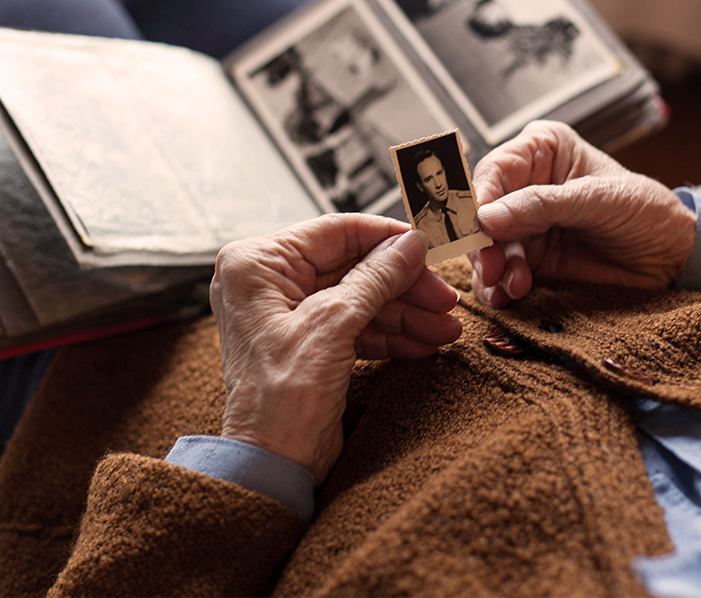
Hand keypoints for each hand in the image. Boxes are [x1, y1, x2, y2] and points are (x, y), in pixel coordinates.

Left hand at [211, 214, 460, 484]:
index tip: (426, 245)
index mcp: (256, 264)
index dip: (386, 238)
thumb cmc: (279, 400)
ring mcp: (286, 313)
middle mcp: (266, 282)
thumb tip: (410, 245)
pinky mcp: (305, 342)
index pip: (334, 231)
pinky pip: (352, 325)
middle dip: (402, 286)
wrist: (271, 468)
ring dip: (403, 314)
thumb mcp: (333, 325)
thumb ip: (375, 278)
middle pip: (351, 266)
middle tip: (443, 298)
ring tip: (444, 328)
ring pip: (357, 297)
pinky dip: (387, 335)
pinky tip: (421, 344)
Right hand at [469, 120, 695, 305]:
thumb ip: (542, 206)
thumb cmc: (647, 212)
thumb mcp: (599, 201)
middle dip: (482, 242)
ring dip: (491, 269)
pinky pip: (499, 273)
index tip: (478, 227)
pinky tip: (508, 296)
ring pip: (485, 246)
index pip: (494, 170)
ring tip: (512, 286)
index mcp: (541, 151)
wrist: (674, 260)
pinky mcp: (528, 259)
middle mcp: (524, 185)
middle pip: (480, 211)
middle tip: (491, 267)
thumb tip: (487, 217)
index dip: (479, 199)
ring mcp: (523, 224)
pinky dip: (498, 287)